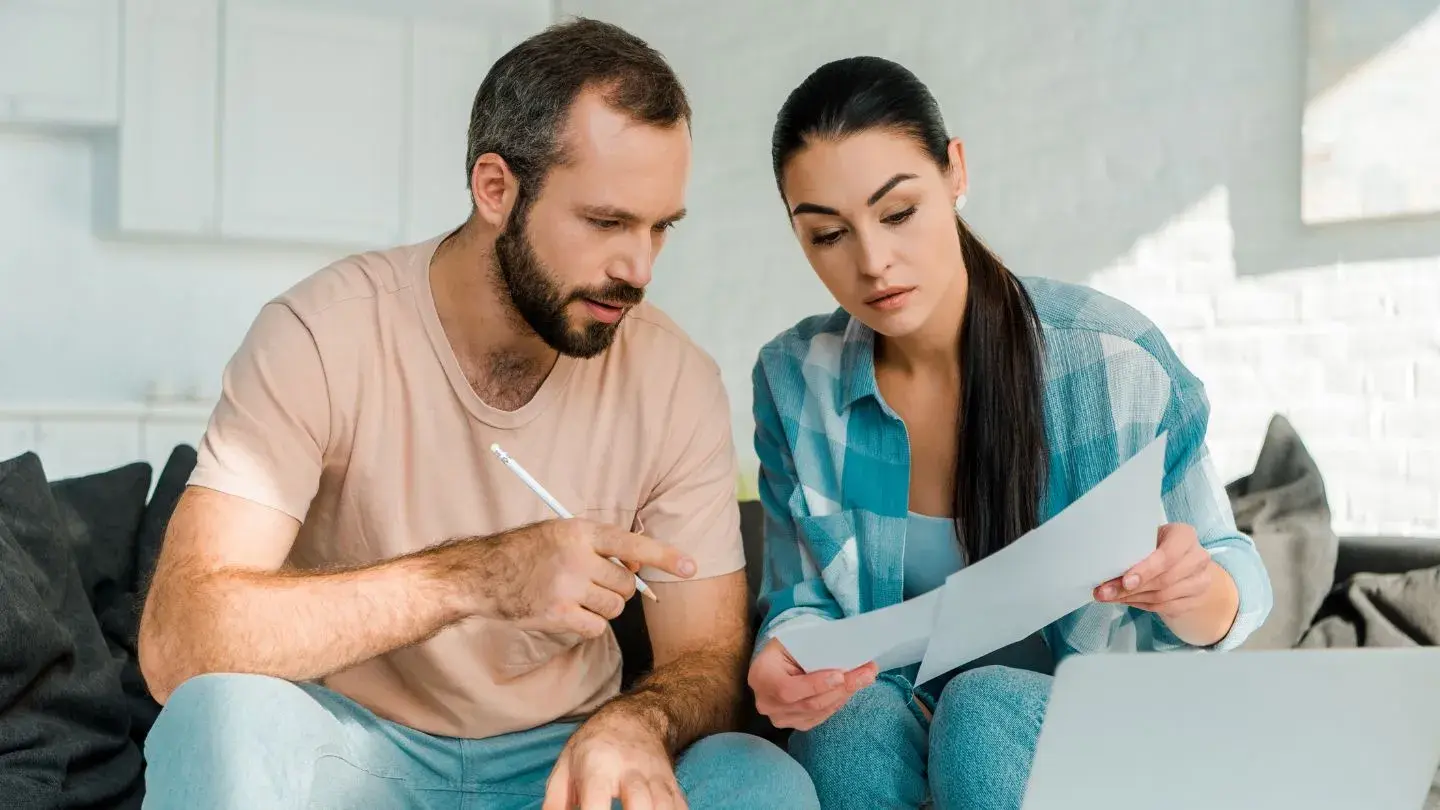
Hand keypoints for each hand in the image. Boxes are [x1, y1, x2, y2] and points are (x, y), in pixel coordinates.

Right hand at [463, 518, 695, 637]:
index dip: (666, 555)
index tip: (692, 566)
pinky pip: (597, 627)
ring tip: (576, 597)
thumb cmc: (527, 552)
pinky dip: (588, 626)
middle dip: (617, 589)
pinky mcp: (558, 614)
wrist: (484, 574)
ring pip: (614, 608)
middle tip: (592, 584)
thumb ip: (601, 546)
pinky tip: (568, 614)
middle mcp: (577, 557)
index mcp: (581, 531)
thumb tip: (640, 568)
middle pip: (626, 585)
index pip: (633, 543)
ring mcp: (567, 586)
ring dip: (602, 608)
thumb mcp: (563, 534)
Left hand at [544, 710, 681, 809]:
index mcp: (598, 766)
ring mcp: (655, 777)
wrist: (636, 717)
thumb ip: (555, 800)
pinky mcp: (672, 783)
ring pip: (665, 805)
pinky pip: (680, 806)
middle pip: (640, 802)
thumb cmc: (595, 745)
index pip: (596, 799)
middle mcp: (630, 770)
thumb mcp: (566, 764)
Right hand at [748, 639, 876, 730]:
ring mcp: (779, 717)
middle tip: (867, 673)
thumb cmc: (788, 646)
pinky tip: (849, 689)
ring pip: (818, 712)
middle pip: (809, 703)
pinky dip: (837, 703)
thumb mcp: (795, 640)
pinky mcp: (794, 724)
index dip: (815, 685)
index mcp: (760, 677)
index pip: (787, 689)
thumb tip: (849, 658)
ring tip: (865, 677)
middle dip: (842, 688)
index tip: (840, 675)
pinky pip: (820, 717)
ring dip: (845, 695)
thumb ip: (816, 650)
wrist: (778, 659)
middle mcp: (766, 702)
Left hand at [1094, 523, 1228, 621]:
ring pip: (1164, 597)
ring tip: (1110, 597)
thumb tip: (1103, 567)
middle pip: (1164, 580)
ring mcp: (1201, 581)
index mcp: (1185, 536)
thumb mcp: (1146, 537)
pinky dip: (1143, 606)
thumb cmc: (1157, 543)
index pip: (1168, 555)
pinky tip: (1126, 600)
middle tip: (1103, 592)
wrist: (1182, 559)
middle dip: (1130, 589)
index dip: (1146, 570)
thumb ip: (1133, 548)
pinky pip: (1167, 608)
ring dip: (1133, 599)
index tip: (1125, 581)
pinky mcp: (1197, 599)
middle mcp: (1198, 558)